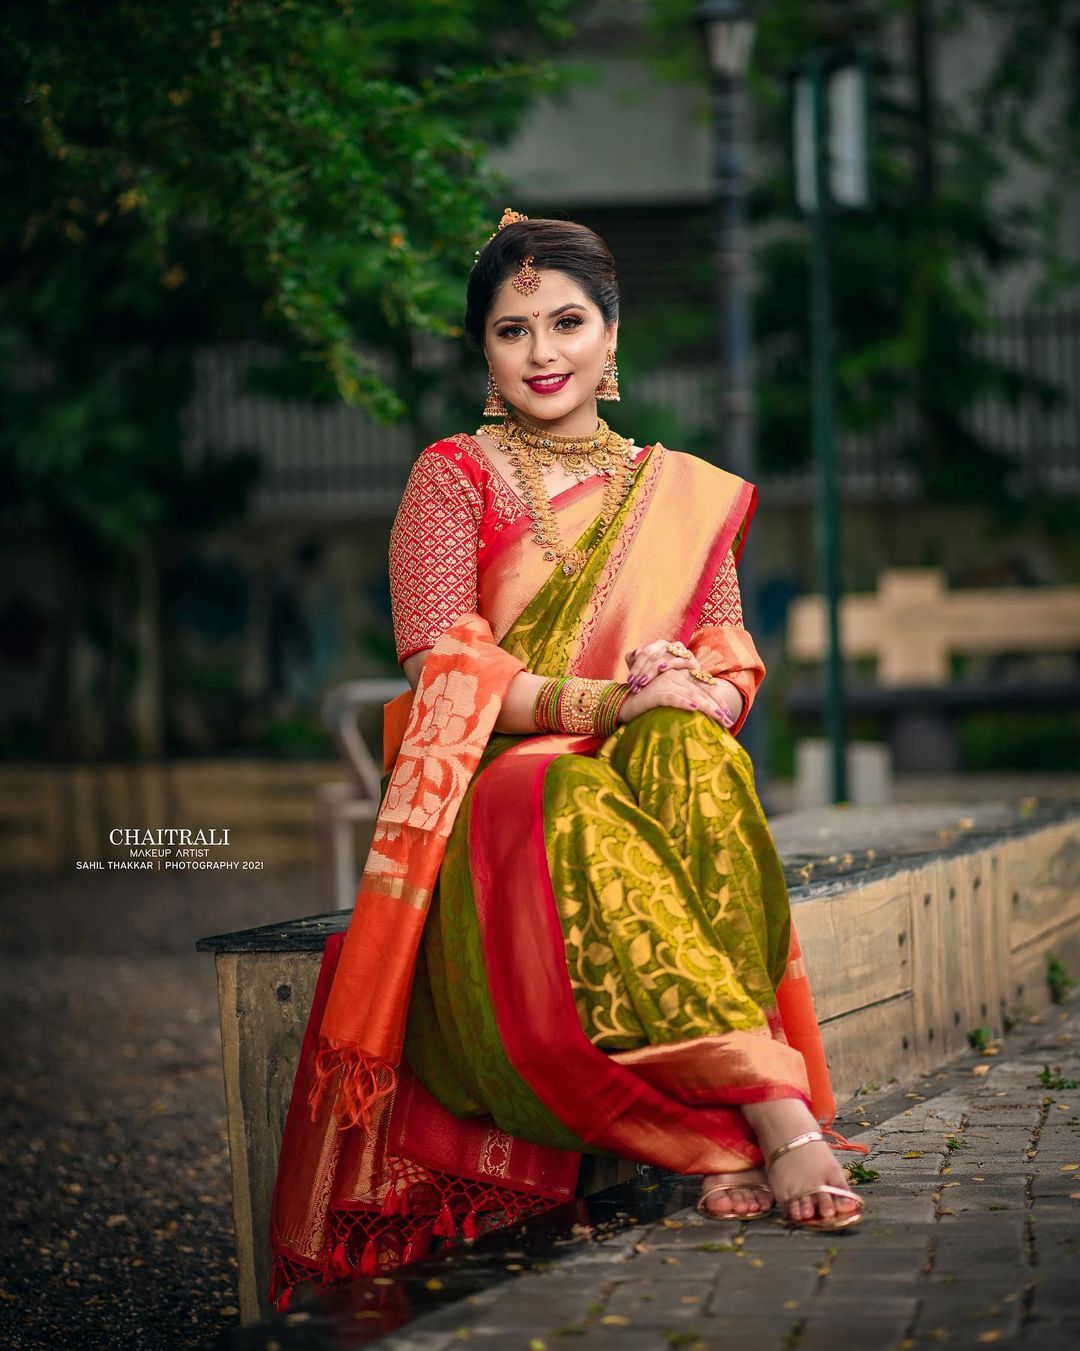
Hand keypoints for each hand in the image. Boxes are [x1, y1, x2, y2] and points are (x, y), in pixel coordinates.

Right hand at [618, 667, 734, 726]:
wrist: (624, 704)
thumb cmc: (648, 704)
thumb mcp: (669, 699)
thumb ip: (684, 699)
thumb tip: (702, 711)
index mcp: (679, 676)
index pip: (703, 687)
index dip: (717, 699)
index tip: (728, 714)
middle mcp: (674, 677)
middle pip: (701, 691)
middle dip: (717, 706)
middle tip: (729, 721)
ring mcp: (665, 683)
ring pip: (691, 695)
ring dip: (707, 707)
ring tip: (720, 718)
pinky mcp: (655, 693)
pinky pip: (673, 698)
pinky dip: (684, 703)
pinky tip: (694, 709)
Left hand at [624, 638, 697, 691]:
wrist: (686, 687)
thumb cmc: (663, 679)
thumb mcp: (645, 671)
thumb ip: (635, 661)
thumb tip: (634, 651)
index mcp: (659, 645)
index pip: (644, 653)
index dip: (635, 666)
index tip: (628, 681)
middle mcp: (670, 646)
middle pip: (653, 655)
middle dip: (641, 671)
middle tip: (634, 685)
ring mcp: (682, 652)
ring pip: (664, 657)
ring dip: (651, 670)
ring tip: (643, 681)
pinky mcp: (692, 661)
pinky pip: (680, 660)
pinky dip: (670, 663)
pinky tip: (661, 669)